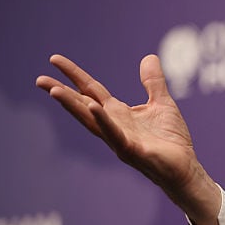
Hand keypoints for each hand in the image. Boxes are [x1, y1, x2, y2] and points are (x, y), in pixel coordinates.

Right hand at [36, 54, 221, 224]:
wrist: (185, 167)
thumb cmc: (171, 140)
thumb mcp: (162, 103)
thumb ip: (153, 82)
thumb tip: (149, 57)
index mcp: (118, 113)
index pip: (91, 90)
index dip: (74, 75)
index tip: (54, 59)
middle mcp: (113, 125)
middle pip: (83, 105)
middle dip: (61, 93)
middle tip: (39, 79)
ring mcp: (119, 139)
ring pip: (91, 121)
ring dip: (73, 106)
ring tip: (54, 91)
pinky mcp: (132, 150)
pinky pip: (115, 134)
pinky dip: (104, 121)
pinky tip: (94, 108)